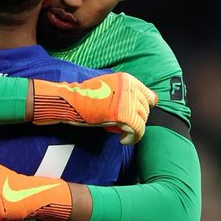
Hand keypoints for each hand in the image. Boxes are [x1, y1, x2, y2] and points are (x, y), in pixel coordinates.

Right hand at [31, 72, 157, 142]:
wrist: (71, 102)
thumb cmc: (85, 97)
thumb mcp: (107, 87)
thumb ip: (123, 92)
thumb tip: (142, 103)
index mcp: (127, 80)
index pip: (149, 95)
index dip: (146, 108)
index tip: (139, 116)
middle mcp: (130, 88)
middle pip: (145, 110)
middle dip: (138, 121)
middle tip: (125, 128)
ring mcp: (128, 100)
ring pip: (142, 121)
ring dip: (134, 130)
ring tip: (123, 135)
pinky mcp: (124, 115)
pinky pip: (137, 130)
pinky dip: (132, 138)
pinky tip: (123, 140)